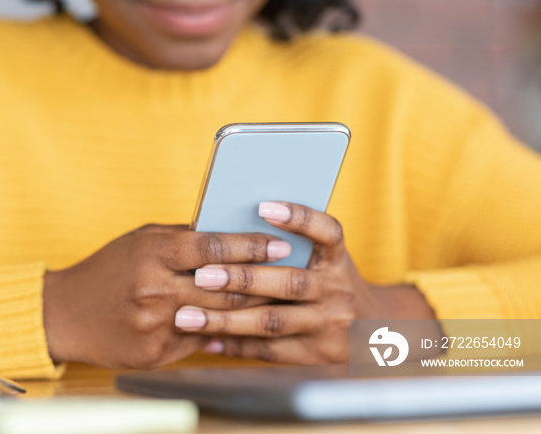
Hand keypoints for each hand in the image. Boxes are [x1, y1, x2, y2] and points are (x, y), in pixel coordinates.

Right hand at [42, 224, 290, 368]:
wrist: (66, 314)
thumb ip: (184, 238)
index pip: (214, 247)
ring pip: (220, 317)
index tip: (280, 244)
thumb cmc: (109, 269)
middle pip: (225, 287)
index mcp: (153, 253)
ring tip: (280, 299)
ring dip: (253, 308)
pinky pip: (202, 340)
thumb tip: (231, 233)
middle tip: (294, 274)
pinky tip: (247, 324)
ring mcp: (156, 325)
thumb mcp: (142, 240)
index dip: (251, 245)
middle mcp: (155, 289)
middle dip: (264, 280)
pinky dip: (225, 331)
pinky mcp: (156, 353)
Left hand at [174, 202, 435, 363]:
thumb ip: (291, 245)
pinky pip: (270, 351)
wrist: (373, 329)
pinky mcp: (317, 354)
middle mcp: (338, 290)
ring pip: (273, 322)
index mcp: (337, 259)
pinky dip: (235, 344)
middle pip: (289, 283)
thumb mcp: (323, 258)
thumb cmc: (328, 281)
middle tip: (201, 275)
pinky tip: (205, 339)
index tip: (264, 207)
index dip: (299, 218)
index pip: (327, 232)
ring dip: (226, 319)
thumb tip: (229, 228)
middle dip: (241, 278)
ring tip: (187, 317)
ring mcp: (330, 325)